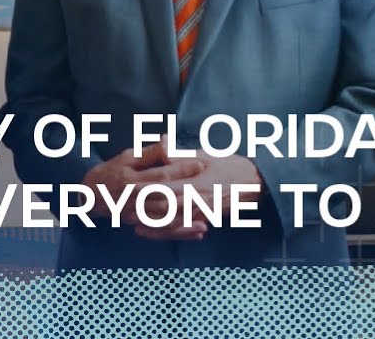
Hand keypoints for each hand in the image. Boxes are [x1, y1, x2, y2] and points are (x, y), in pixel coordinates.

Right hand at [82, 139, 204, 223]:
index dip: (181, 169)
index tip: (201, 164)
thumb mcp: (127, 158)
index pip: (161, 174)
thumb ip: (150, 153)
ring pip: (167, 219)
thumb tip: (168, 140)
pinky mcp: (141, 226)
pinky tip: (199, 232)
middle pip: (167, 198)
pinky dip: (182, 233)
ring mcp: (137, 215)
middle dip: (191, 196)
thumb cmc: (111, 172)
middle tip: (213, 193)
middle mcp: (135, 199)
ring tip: (211, 218)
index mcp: (132, 179)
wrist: (89, 197)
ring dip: (189, 220)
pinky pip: (165, 232)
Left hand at [133, 153, 262, 241]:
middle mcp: (199, 201)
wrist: (254, 183)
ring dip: (148, 224)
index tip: (127, 188)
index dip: (146, 191)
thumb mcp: (205, 155)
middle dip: (141, 210)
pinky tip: (146, 232)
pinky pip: (179, 230)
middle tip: (120, 208)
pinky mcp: (203, 220)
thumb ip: (181, 154)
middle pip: (165, 209)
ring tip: (128, 222)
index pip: (167, 188)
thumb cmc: (228, 165)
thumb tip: (162, 142)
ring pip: (171, 224)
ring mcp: (201, 213)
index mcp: (198, 182)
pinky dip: (161, 233)